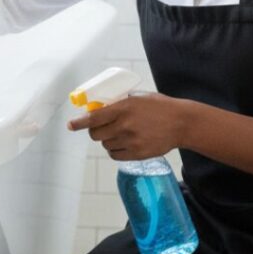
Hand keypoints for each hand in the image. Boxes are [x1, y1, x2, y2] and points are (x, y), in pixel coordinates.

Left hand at [66, 92, 191, 160]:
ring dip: (107, 140)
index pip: (94, 118)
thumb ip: (120, 103)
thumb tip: (100, 108)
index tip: (71, 125)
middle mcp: (125, 125)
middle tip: (100, 128)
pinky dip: (115, 150)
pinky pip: (116, 155)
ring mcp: (131, 141)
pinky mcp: (137, 154)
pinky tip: (122, 144)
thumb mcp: (138, 98)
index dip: (79, 123)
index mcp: (124, 108)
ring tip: (118, 134)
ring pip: (106, 145)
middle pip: (96, 135)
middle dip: (94, 131)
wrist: (182, 123)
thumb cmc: (159, 107)